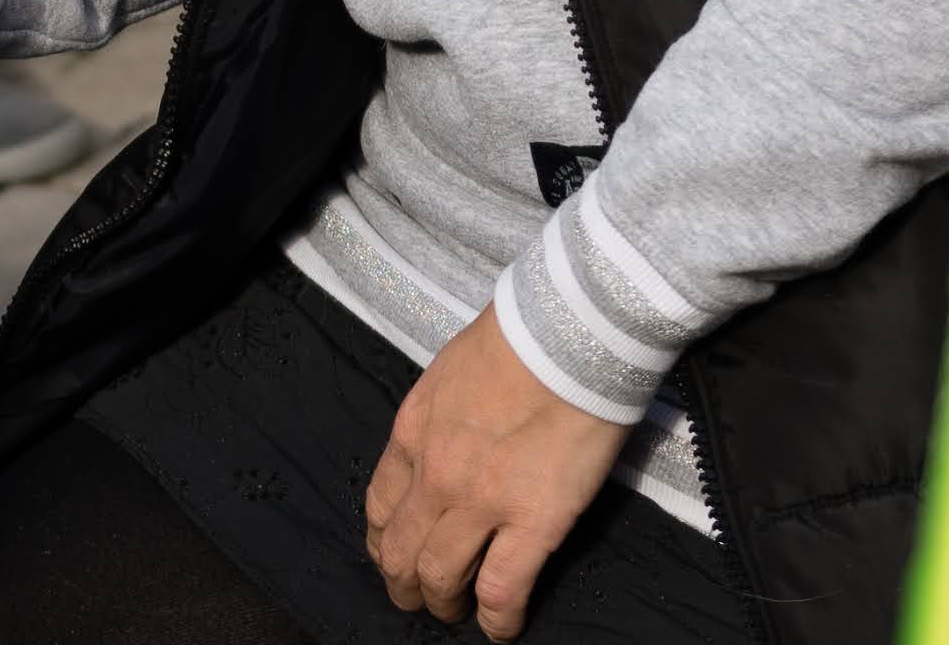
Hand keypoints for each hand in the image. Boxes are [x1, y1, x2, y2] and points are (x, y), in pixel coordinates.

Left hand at [363, 308, 630, 635]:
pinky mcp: (533, 522)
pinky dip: (497, 619)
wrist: (569, 333)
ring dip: (443, 604)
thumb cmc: (520, 337)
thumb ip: (441, 415)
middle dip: (404, 584)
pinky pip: (502, 589)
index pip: (380, 505)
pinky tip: (500, 628)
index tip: (393, 555)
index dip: (384, 542)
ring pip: (440, 577)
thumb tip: (451, 438)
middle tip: (418, 597)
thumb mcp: (452, 371)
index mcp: (413, 432)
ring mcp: (480, 502)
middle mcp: (435, 474)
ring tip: (456, 612)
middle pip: (401, 551)